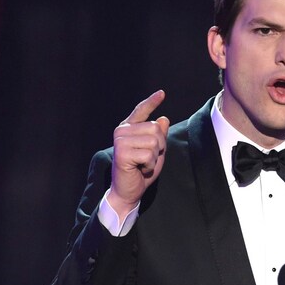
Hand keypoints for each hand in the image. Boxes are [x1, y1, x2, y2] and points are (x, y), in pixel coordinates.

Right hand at [108, 90, 169, 216]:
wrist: (129, 191)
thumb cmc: (142, 170)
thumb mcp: (156, 151)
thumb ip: (159, 135)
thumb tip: (163, 118)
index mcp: (129, 128)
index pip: (141, 110)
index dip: (152, 102)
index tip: (162, 93)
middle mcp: (122, 131)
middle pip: (156, 128)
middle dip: (159, 146)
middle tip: (147, 158)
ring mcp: (120, 140)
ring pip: (154, 142)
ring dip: (154, 157)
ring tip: (143, 164)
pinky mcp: (122, 152)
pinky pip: (149, 154)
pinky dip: (150, 165)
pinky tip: (140, 169)